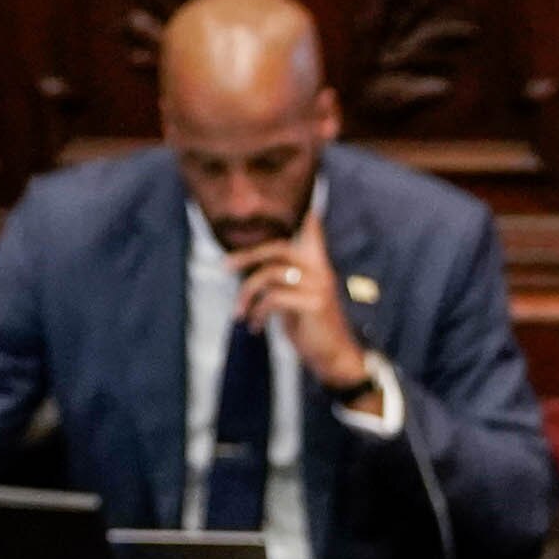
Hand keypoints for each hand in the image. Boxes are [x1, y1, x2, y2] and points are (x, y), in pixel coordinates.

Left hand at [237, 210, 376, 391]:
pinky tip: (256, 327)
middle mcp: (321, 270)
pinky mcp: (313, 304)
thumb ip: (281, 282)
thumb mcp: (297, 301)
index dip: (306, 214)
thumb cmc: (312, 330)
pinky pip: (273, 299)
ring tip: (240, 313)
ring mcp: (318, 286)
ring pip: (268, 275)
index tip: (304, 200)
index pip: (313, 230)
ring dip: (246, 295)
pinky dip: (258, 313)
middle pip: (276, 248)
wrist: (335, 358)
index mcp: (318, 265)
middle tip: (224, 267)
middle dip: (246, 256)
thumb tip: (251, 272)